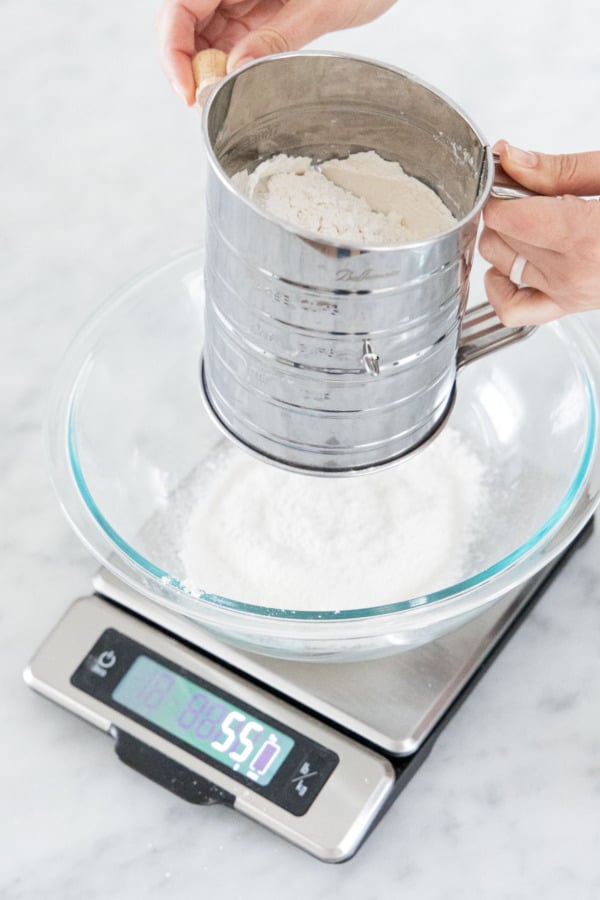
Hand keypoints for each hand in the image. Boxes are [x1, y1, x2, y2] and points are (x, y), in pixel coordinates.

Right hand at [158, 0, 395, 104]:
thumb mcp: (320, 6)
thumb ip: (276, 36)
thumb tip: (234, 70)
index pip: (181, 7)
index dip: (173, 51)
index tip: (188, 91)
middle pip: (185, 21)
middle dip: (188, 64)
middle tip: (202, 103)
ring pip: (204, 31)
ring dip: (206, 67)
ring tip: (220, 97)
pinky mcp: (257, 7)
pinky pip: (229, 35)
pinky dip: (227, 63)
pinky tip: (235, 82)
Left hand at [479, 141, 599, 324]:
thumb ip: (561, 169)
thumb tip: (513, 159)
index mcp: (586, 238)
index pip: (507, 217)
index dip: (499, 189)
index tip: (508, 172)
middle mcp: (574, 274)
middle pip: (502, 237)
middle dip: (503, 207)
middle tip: (526, 186)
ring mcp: (571, 295)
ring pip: (501, 266)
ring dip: (501, 239)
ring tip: (524, 216)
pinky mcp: (571, 306)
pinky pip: (514, 310)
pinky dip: (498, 290)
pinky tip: (506, 264)